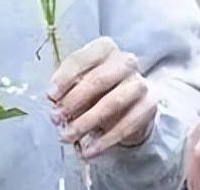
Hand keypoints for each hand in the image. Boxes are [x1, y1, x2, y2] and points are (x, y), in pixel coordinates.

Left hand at [49, 37, 156, 159]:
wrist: (131, 105)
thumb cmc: (98, 89)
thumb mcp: (80, 82)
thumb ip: (67, 87)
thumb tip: (54, 100)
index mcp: (104, 49)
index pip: (82, 59)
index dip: (64, 78)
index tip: (51, 96)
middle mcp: (125, 61)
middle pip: (98, 80)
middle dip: (74, 101)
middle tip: (57, 118)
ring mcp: (140, 83)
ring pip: (113, 103)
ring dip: (86, 122)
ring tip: (68, 135)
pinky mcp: (149, 105)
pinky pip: (126, 125)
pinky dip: (105, 140)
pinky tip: (89, 150)